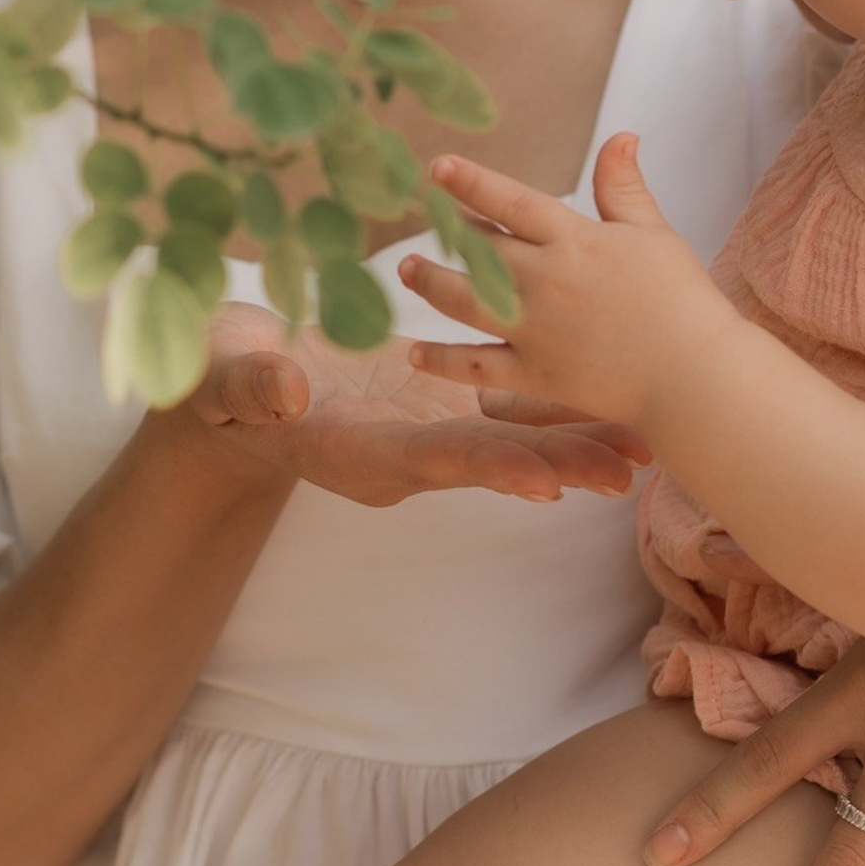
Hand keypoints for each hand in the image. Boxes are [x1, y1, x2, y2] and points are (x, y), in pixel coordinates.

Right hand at [180, 301, 650, 508]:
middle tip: (625, 475)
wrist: (233, 383)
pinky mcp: (434, 400)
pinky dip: (551, 402)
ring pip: (509, 436)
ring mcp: (422, 426)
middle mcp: (403, 449)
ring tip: (642, 448)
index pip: (431, 460)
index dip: (487, 467)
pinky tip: (602, 395)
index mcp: (357, 450)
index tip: (541, 482)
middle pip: (490, 459)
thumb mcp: (227, 383)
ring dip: (572, 440)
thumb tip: (285, 393)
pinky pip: (502, 405)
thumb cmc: (222, 383)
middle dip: (556, 465)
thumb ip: (257, 388)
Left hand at [398, 136, 728, 426]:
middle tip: (418, 218)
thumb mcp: (653, 233)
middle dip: (444, 232)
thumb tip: (622, 135)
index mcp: (573, 240)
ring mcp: (535, 329)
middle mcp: (545, 280)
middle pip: (479, 248)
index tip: (436, 168)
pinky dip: (442, 361)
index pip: (510, 201)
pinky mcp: (535, 374)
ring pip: (465, 300)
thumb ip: (624, 187)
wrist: (695, 376)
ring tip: (407, 270)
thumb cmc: (682, 300)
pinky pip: (477, 366)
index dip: (471, 182)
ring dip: (430, 282)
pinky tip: (415, 354)